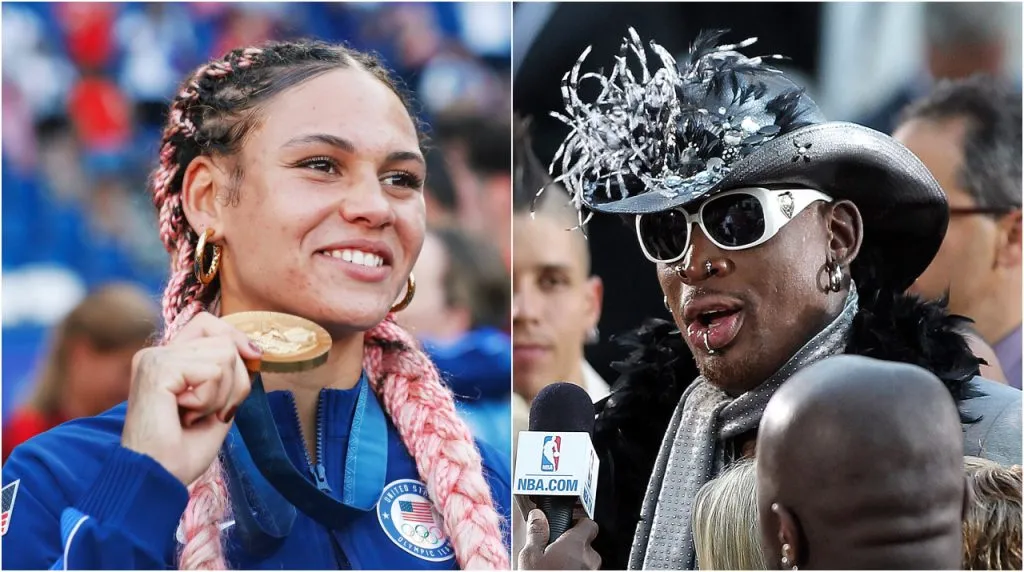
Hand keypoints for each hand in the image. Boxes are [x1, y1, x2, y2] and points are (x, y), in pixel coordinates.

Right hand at [121, 312, 262, 485]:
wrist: (156, 479)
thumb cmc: (181, 452)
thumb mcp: (216, 406)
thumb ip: (229, 376)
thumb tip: (252, 351)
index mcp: (166, 360)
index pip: (207, 324)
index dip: (235, 337)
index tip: (253, 357)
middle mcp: (156, 353)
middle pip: (224, 341)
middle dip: (234, 381)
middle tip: (210, 412)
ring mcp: (154, 359)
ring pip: (224, 355)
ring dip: (221, 395)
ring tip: (192, 416)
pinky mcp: (157, 369)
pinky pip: (213, 372)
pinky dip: (210, 401)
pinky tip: (185, 417)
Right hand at [518, 509, 600, 569]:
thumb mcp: (530, 556)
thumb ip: (536, 533)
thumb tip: (538, 516)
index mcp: (576, 545)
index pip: (589, 524)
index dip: (578, 523)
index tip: (567, 525)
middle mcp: (589, 559)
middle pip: (587, 544)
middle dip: (574, 545)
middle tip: (556, 549)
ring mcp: (592, 571)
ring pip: (587, 560)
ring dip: (575, 560)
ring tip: (556, 563)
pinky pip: (585, 570)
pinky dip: (575, 569)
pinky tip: (560, 570)